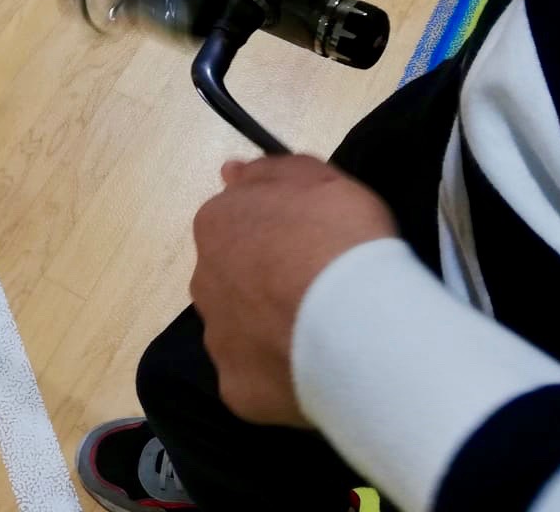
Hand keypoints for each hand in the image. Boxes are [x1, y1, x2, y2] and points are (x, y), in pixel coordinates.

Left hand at [190, 155, 396, 424]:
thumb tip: (230, 172)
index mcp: (217, 226)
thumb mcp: (317, 178)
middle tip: (315, 290)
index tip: (311, 244)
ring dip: (266, 328)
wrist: (354, 320)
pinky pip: (256, 376)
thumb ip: (269, 172)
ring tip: (319, 334)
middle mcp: (204, 280)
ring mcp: (217, 338)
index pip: (236, 223)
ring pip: (238, 328)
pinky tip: (313, 369)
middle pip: (231, 276)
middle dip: (263, 282)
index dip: (276, 234)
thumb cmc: (339, 238)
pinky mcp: (236, 388)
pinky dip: (278, 373)